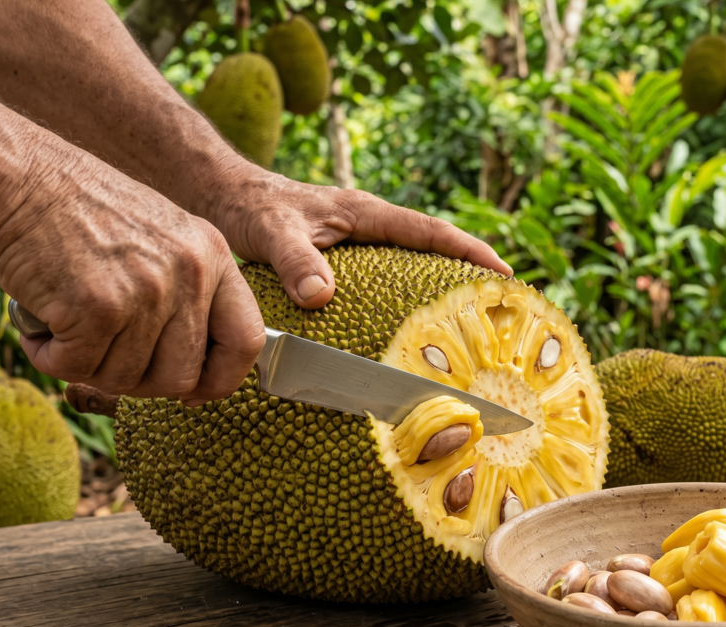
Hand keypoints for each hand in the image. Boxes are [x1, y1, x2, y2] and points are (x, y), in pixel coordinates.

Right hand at [0, 157, 262, 403]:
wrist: (18, 177)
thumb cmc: (79, 211)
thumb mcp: (161, 238)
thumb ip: (186, 294)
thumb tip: (195, 376)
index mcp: (212, 256)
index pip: (246, 340)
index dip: (221, 380)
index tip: (194, 392)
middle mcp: (189, 274)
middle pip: (182, 376)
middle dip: (138, 382)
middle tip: (102, 356)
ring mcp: (146, 293)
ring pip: (124, 379)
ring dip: (86, 365)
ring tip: (64, 324)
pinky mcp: (98, 309)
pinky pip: (78, 368)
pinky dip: (50, 358)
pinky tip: (41, 324)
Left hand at [207, 170, 512, 308]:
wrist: (218, 194)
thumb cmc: (246, 206)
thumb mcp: (270, 230)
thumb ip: (295, 261)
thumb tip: (321, 297)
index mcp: (365, 213)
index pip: (431, 232)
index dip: (471, 253)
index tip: (506, 275)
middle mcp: (368, 226)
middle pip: (433, 250)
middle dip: (469, 274)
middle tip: (502, 309)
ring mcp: (357, 243)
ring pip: (411, 266)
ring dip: (439, 291)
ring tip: (467, 329)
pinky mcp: (342, 261)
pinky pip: (386, 280)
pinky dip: (404, 301)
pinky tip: (406, 332)